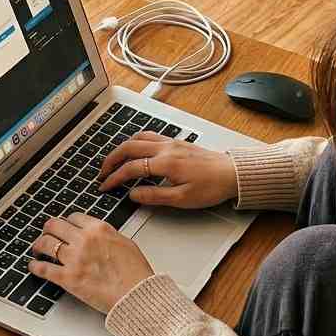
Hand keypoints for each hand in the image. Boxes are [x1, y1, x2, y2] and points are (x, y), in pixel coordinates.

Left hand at [30, 213, 153, 312]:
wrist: (136, 295)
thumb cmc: (135, 274)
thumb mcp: (125, 243)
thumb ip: (107, 235)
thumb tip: (98, 235)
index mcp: (99, 229)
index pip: (73, 217)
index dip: (65, 222)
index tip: (63, 227)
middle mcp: (84, 240)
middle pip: (54, 225)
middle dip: (48, 230)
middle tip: (46, 235)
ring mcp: (74, 258)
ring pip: (45, 243)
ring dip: (38, 246)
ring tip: (37, 250)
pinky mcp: (67, 278)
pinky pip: (43, 268)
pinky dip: (35, 266)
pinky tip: (33, 266)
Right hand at [98, 132, 237, 208]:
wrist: (233, 174)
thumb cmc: (212, 186)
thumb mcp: (182, 199)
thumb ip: (155, 196)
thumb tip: (133, 195)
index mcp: (166, 163)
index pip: (131, 168)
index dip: (114, 178)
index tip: (105, 186)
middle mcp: (166, 148)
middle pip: (129, 147)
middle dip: (111, 159)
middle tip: (102, 172)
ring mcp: (171, 142)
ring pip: (139, 138)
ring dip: (122, 148)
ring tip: (114, 161)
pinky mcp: (177, 142)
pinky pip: (150, 136)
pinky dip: (136, 142)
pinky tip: (135, 150)